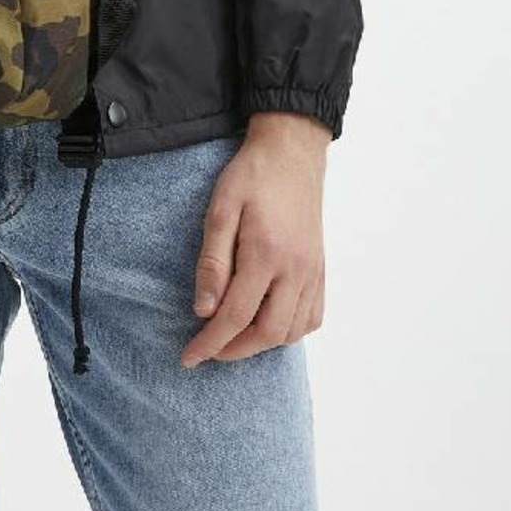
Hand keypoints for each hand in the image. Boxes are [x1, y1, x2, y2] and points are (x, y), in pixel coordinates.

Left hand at [180, 112, 329, 366]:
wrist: (292, 152)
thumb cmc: (251, 176)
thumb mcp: (220, 210)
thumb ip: (212, 262)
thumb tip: (203, 310)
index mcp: (266, 254)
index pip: (236, 316)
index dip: (210, 343)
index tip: (189, 358)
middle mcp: (296, 269)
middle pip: (268, 332)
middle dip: (235, 350)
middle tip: (209, 349)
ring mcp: (313, 270)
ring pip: (293, 330)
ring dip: (262, 343)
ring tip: (234, 337)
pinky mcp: (320, 268)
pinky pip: (312, 316)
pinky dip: (290, 331)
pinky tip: (268, 323)